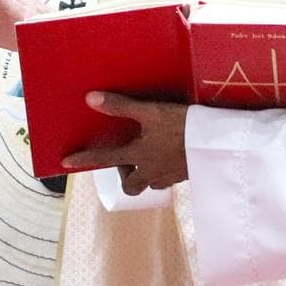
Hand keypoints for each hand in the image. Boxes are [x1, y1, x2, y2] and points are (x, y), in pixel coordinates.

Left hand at [64, 93, 190, 193]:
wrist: (219, 142)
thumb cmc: (183, 125)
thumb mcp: (151, 112)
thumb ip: (121, 106)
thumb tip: (90, 99)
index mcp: (139, 155)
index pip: (104, 158)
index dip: (84, 159)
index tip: (66, 163)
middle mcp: (151, 171)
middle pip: (130, 186)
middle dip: (124, 176)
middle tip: (126, 161)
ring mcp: (170, 176)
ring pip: (150, 184)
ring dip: (144, 174)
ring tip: (148, 158)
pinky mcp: (186, 176)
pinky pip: (168, 180)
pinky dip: (163, 172)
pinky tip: (170, 158)